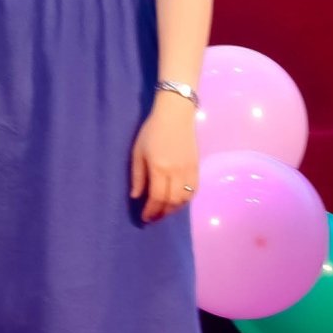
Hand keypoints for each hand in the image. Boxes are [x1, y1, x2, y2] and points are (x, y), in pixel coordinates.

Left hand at [129, 91, 198, 223]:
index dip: (151, 211)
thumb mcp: (138, 152)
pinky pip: (194, 191)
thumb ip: (138, 176)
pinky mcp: (197, 167)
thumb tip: (136, 197)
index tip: (144, 218)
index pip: (157, 198)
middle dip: (162, 213)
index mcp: (159, 168)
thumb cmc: (152, 131)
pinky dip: (186, 200)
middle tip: (153, 218)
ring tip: (164, 211)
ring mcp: (189, 170)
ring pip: (185, 199)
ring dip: (174, 209)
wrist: (175, 115)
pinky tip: (177, 202)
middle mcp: (176, 172)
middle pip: (172, 202)